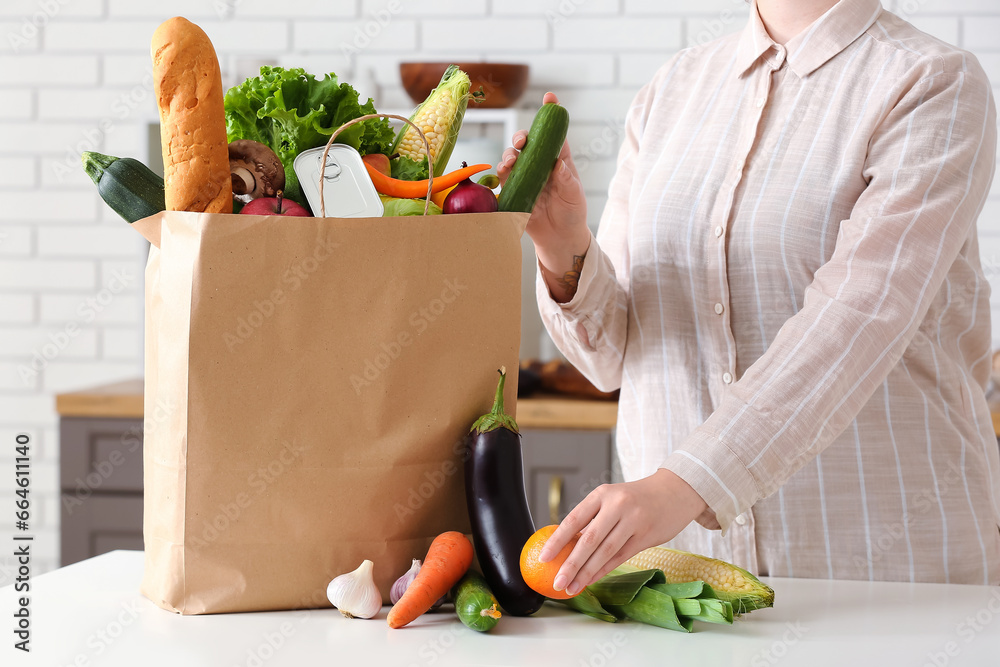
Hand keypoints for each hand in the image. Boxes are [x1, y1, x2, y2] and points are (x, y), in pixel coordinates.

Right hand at [498, 92, 590, 302]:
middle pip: (527, 143)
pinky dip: (502, 171)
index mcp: (558, 160)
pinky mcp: (513, 191)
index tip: (550, 97)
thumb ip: (566, 180)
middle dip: (521, 136)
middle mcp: (539, 165)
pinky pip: (504, 178)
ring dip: (509, 154)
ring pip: (512, 157)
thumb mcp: (573, 196)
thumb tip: (558, 164)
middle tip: (522, 141)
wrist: (560, 239)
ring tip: (511, 160)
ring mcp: (524, 177)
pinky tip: (504, 171)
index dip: (551, 114)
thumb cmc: (572, 214)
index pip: (554, 134)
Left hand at [539, 469, 713, 596]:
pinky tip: (591, 580)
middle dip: (571, 564)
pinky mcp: (647, 536)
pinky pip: (621, 557)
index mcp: (602, 494)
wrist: (676, 490)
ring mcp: (633, 521)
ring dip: (587, 573)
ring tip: (572, 587)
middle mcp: (617, 506)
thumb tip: (566, 545)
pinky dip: (604, 570)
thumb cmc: (637, 497)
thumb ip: (593, 519)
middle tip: (557, 581)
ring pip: (605, 552)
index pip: (574, 519)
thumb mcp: (613, 498)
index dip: (557, 540)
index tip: (544, 557)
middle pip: (589, 540)